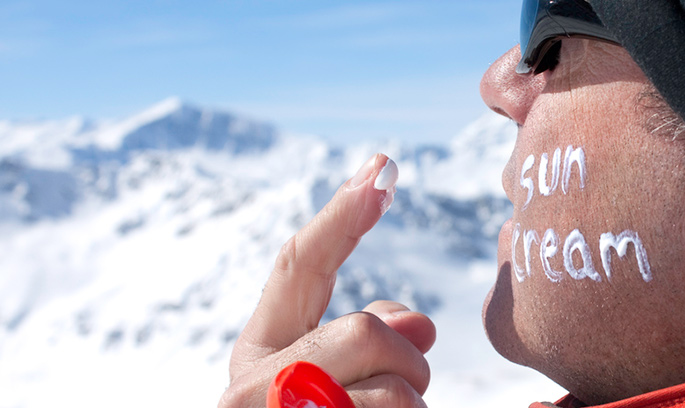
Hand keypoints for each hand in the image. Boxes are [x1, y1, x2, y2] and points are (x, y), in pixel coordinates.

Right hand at [219, 154, 435, 407]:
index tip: (382, 168)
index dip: (343, 217)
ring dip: (414, 406)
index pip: (299, 267)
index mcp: (258, 357)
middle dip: (408, 364)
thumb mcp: (340, 389)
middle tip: (402, 401)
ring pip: (396, 386)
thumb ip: (368, 345)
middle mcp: (249, 387)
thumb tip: (419, 324)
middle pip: (366, 332)